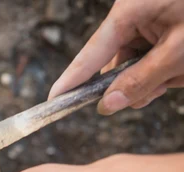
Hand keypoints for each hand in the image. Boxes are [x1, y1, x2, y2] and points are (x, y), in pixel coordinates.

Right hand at [48, 0, 183, 114]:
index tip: (53, 101)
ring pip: (140, 65)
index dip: (71, 81)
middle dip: (139, 82)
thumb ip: (142, 80)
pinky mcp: (162, 26)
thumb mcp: (180, 51)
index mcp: (127, 13)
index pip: (90, 56)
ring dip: (162, 75)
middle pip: (118, 65)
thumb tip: (107, 106)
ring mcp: (148, 22)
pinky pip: (155, 57)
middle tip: (161, 87)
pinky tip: (183, 64)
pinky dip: (171, 67)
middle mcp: (132, 17)